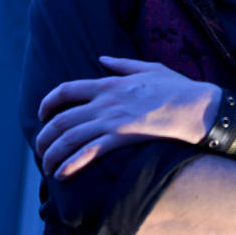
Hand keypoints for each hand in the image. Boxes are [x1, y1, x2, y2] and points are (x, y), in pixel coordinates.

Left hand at [35, 56, 220, 178]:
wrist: (194, 106)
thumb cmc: (177, 87)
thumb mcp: (149, 67)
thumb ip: (122, 64)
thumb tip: (102, 59)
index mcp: (109, 83)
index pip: (66, 90)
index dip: (48, 102)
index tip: (42, 114)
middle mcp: (104, 101)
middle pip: (61, 119)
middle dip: (44, 137)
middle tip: (41, 149)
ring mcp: (111, 120)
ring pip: (68, 138)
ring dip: (52, 154)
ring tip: (47, 167)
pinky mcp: (120, 137)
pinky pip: (87, 153)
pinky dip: (70, 164)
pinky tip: (62, 175)